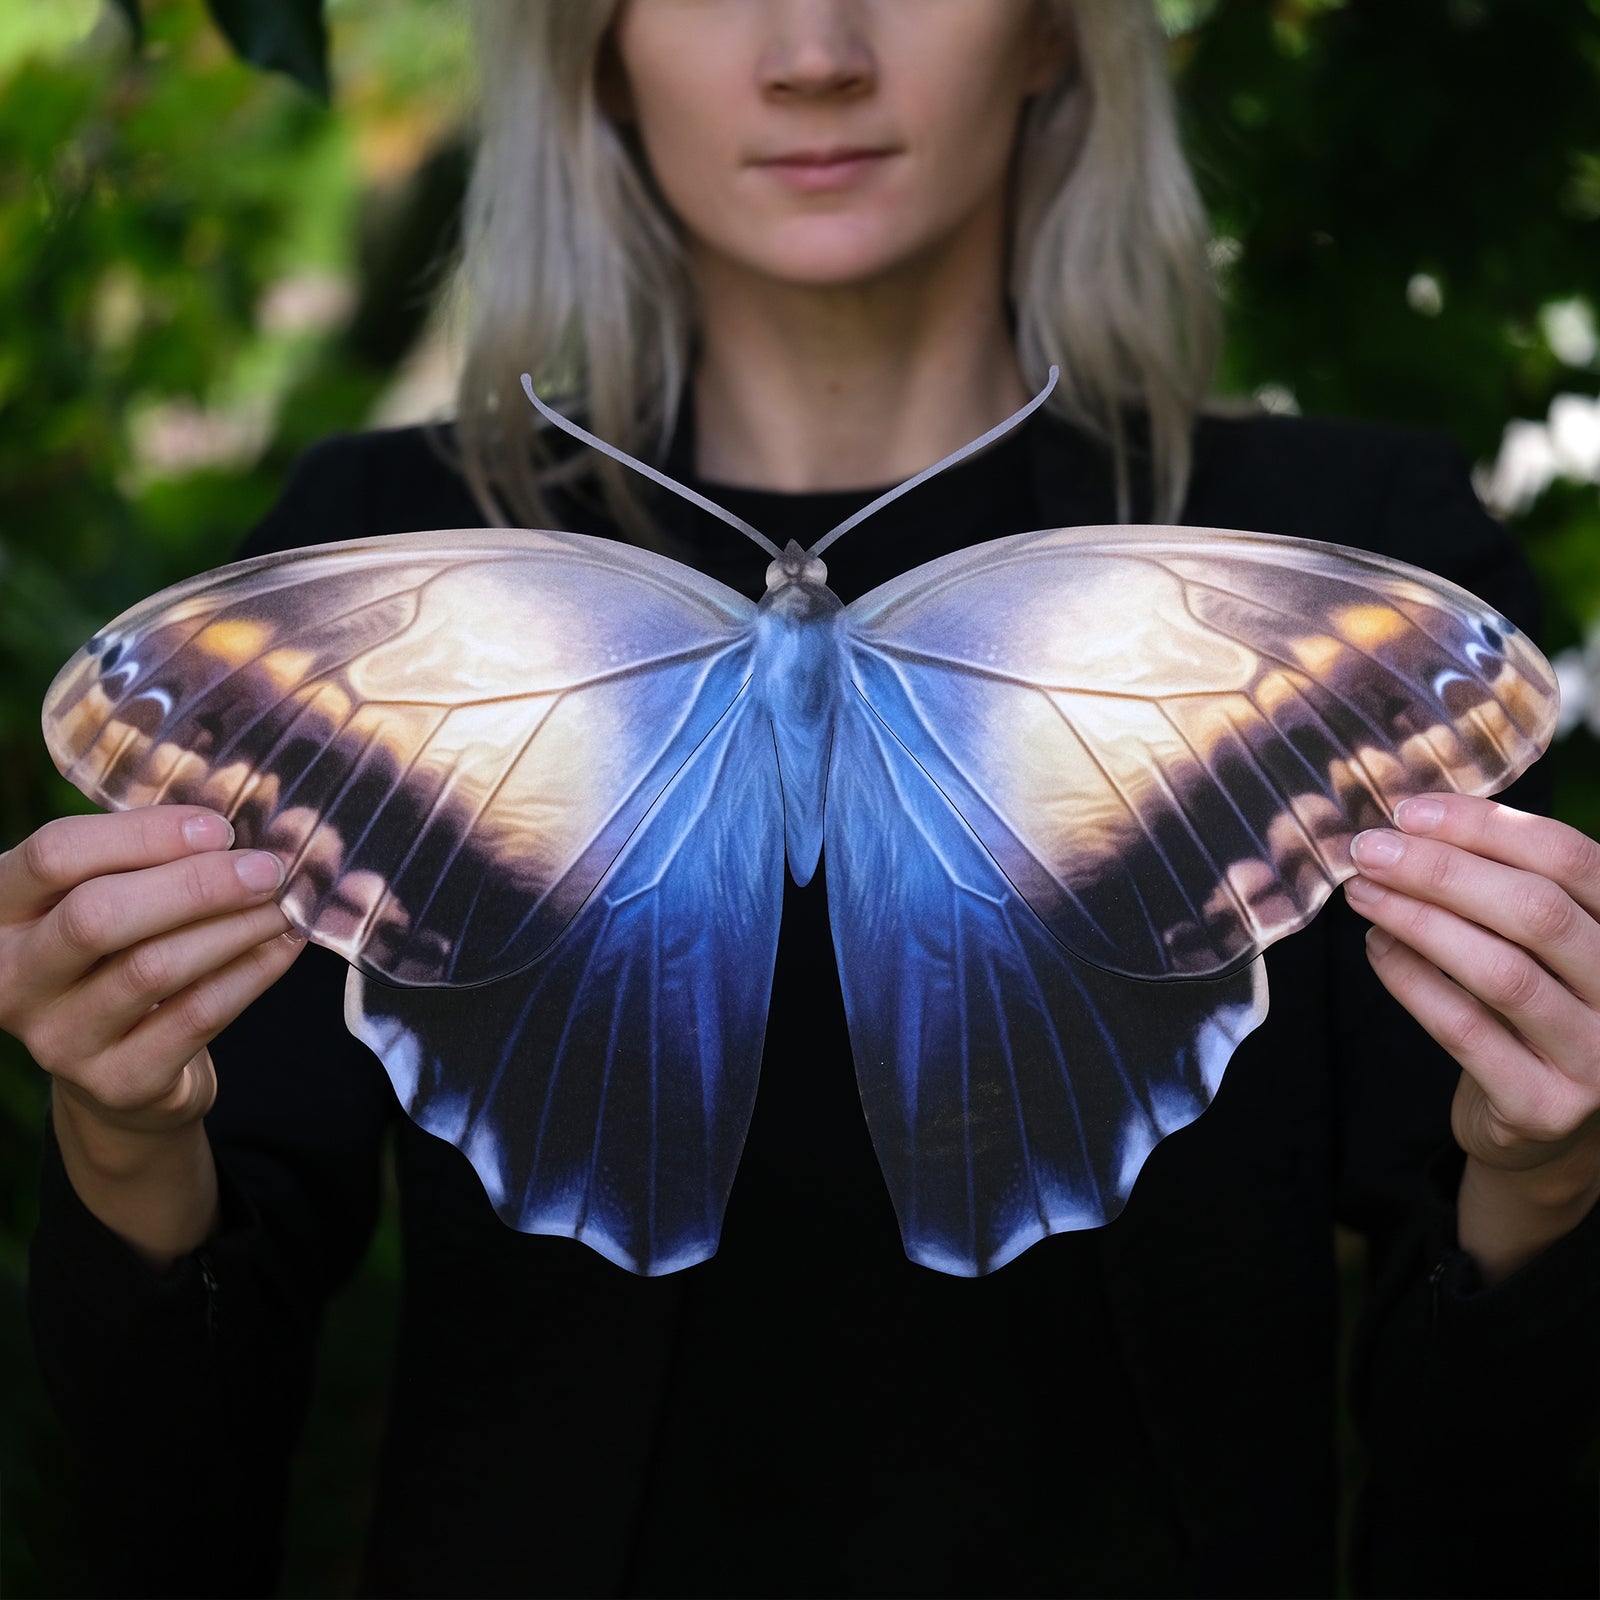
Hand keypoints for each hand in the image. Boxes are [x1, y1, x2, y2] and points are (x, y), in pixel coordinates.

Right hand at [0, 806, 303, 1257]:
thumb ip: (152, 857)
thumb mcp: (112, 899)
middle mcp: (11, 979)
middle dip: (195, 885)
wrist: (121, 1073)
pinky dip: (252, 972)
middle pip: (97, 915)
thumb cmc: (120, 956)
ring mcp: (57, 1039)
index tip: (219, 827)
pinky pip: (197, 1015)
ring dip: (234, 927)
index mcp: (1, 912)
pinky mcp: (116, 1082)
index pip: (54, 855)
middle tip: (267, 869)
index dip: (143, 834)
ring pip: (155, 968)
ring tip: (284, 904)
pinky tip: (284, 945)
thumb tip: (247, 819)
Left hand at [1343, 794, 1599, 1280]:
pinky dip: (1411, 980)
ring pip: (1502, 972)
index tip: (1410, 811)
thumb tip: (1410, 822)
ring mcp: (1595, 1058)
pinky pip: (1465, 1030)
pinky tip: (1376, 947)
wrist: (1541, 1127)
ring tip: (1362, 893)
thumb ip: (1497, 884)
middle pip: (1537, 912)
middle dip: (1441, 870)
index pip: (1573, 860)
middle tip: (1369, 850)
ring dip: (1419, 921)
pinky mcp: (1543, 1106)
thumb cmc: (1530, 1008)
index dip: (1487, 827)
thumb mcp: (1535, 942)